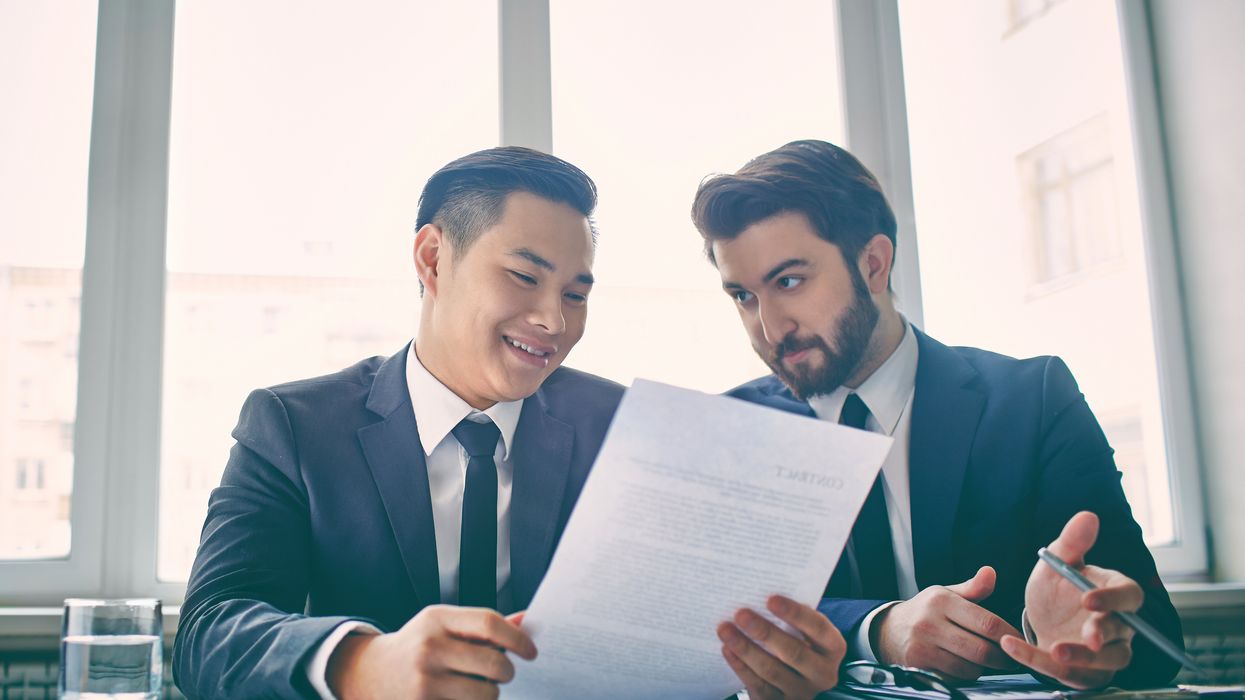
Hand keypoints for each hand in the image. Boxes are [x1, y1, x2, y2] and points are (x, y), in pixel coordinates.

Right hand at [327, 605, 535, 699]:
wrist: (370, 673)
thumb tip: (526, 622)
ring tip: (476, 686)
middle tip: (504, 673)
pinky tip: (460, 696)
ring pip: (486, 694)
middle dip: (507, 672)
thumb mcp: (443, 624)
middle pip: (494, 663)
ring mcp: (424, 680)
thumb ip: (483, 625)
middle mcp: (429, 647)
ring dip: (490, 693)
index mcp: (437, 619)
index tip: (531, 651)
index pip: (489, 623)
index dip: (517, 639)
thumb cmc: (417, 645)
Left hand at [717, 594, 845, 698]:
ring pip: (771, 670)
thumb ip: (792, 617)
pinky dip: (740, 666)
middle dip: (765, 632)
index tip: (771, 599)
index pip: (818, 628)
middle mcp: (822, 673)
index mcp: (832, 648)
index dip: (795, 613)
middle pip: (794, 653)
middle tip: (741, 614)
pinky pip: (757, 685)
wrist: (797, 680)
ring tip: (725, 629)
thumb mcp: (804, 632)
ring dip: (745, 648)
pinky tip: (727, 649)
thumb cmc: (798, 642)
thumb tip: (760, 592)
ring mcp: (801, 692)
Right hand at [874, 566, 1020, 679]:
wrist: (889, 630)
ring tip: (984, 660)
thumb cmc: (925, 611)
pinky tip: (963, 665)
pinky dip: (964, 675)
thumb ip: (973, 588)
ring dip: (983, 668)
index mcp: (941, 601)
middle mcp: (930, 623)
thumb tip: (991, 573)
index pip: (987, 622)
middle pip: (981, 650)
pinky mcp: (918, 665)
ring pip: (969, 668)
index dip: (1008, 635)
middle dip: (1001, 658)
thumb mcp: (946, 594)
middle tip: (1009, 658)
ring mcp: (922, 646)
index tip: (1018, 640)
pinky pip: (954, 677)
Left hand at [1002, 511, 1140, 688]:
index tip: (1089, 599)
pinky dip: (1041, 662)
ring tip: (1055, 651)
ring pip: (1108, 662)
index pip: (1130, 596)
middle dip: (1105, 634)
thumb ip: (1071, 542)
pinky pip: (1071, 674)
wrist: (1041, 618)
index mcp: (1116, 592)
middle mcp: (1119, 625)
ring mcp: (1106, 652)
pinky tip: (1013, 647)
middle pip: (1124, 633)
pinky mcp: (1087, 673)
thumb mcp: (1056, 562)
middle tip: (1088, 636)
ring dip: (1084, 659)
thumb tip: (1087, 516)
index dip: (1114, 599)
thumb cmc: (1057, 587)